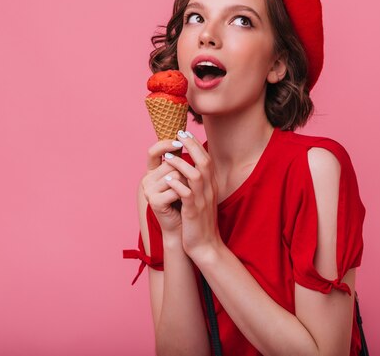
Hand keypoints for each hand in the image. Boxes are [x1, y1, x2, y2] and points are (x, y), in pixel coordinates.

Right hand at [141, 139, 189, 235]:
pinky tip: (184, 203)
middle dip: (186, 172)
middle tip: (189, 187)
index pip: (153, 151)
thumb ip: (181, 160)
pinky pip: (176, 188)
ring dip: (187, 183)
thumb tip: (187, 136)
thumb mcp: (184, 178)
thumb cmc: (186, 201)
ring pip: (175, 174)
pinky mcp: (154, 201)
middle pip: (171, 163)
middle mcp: (147, 179)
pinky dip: (185, 194)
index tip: (180, 140)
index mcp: (152, 172)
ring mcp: (148, 190)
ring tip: (187, 195)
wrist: (184, 227)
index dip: (165, 144)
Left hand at [162, 130, 222, 259]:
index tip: (185, 133)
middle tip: (179, 134)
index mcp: (211, 186)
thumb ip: (198, 184)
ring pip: (195, 175)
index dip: (196, 144)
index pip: (206, 159)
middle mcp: (209, 190)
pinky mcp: (194, 212)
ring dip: (182, 164)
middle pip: (204, 162)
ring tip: (169, 157)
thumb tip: (189, 168)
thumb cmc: (200, 223)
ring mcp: (202, 200)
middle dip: (191, 146)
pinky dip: (178, 185)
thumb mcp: (202, 200)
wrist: (206, 246)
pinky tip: (168, 179)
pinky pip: (187, 194)